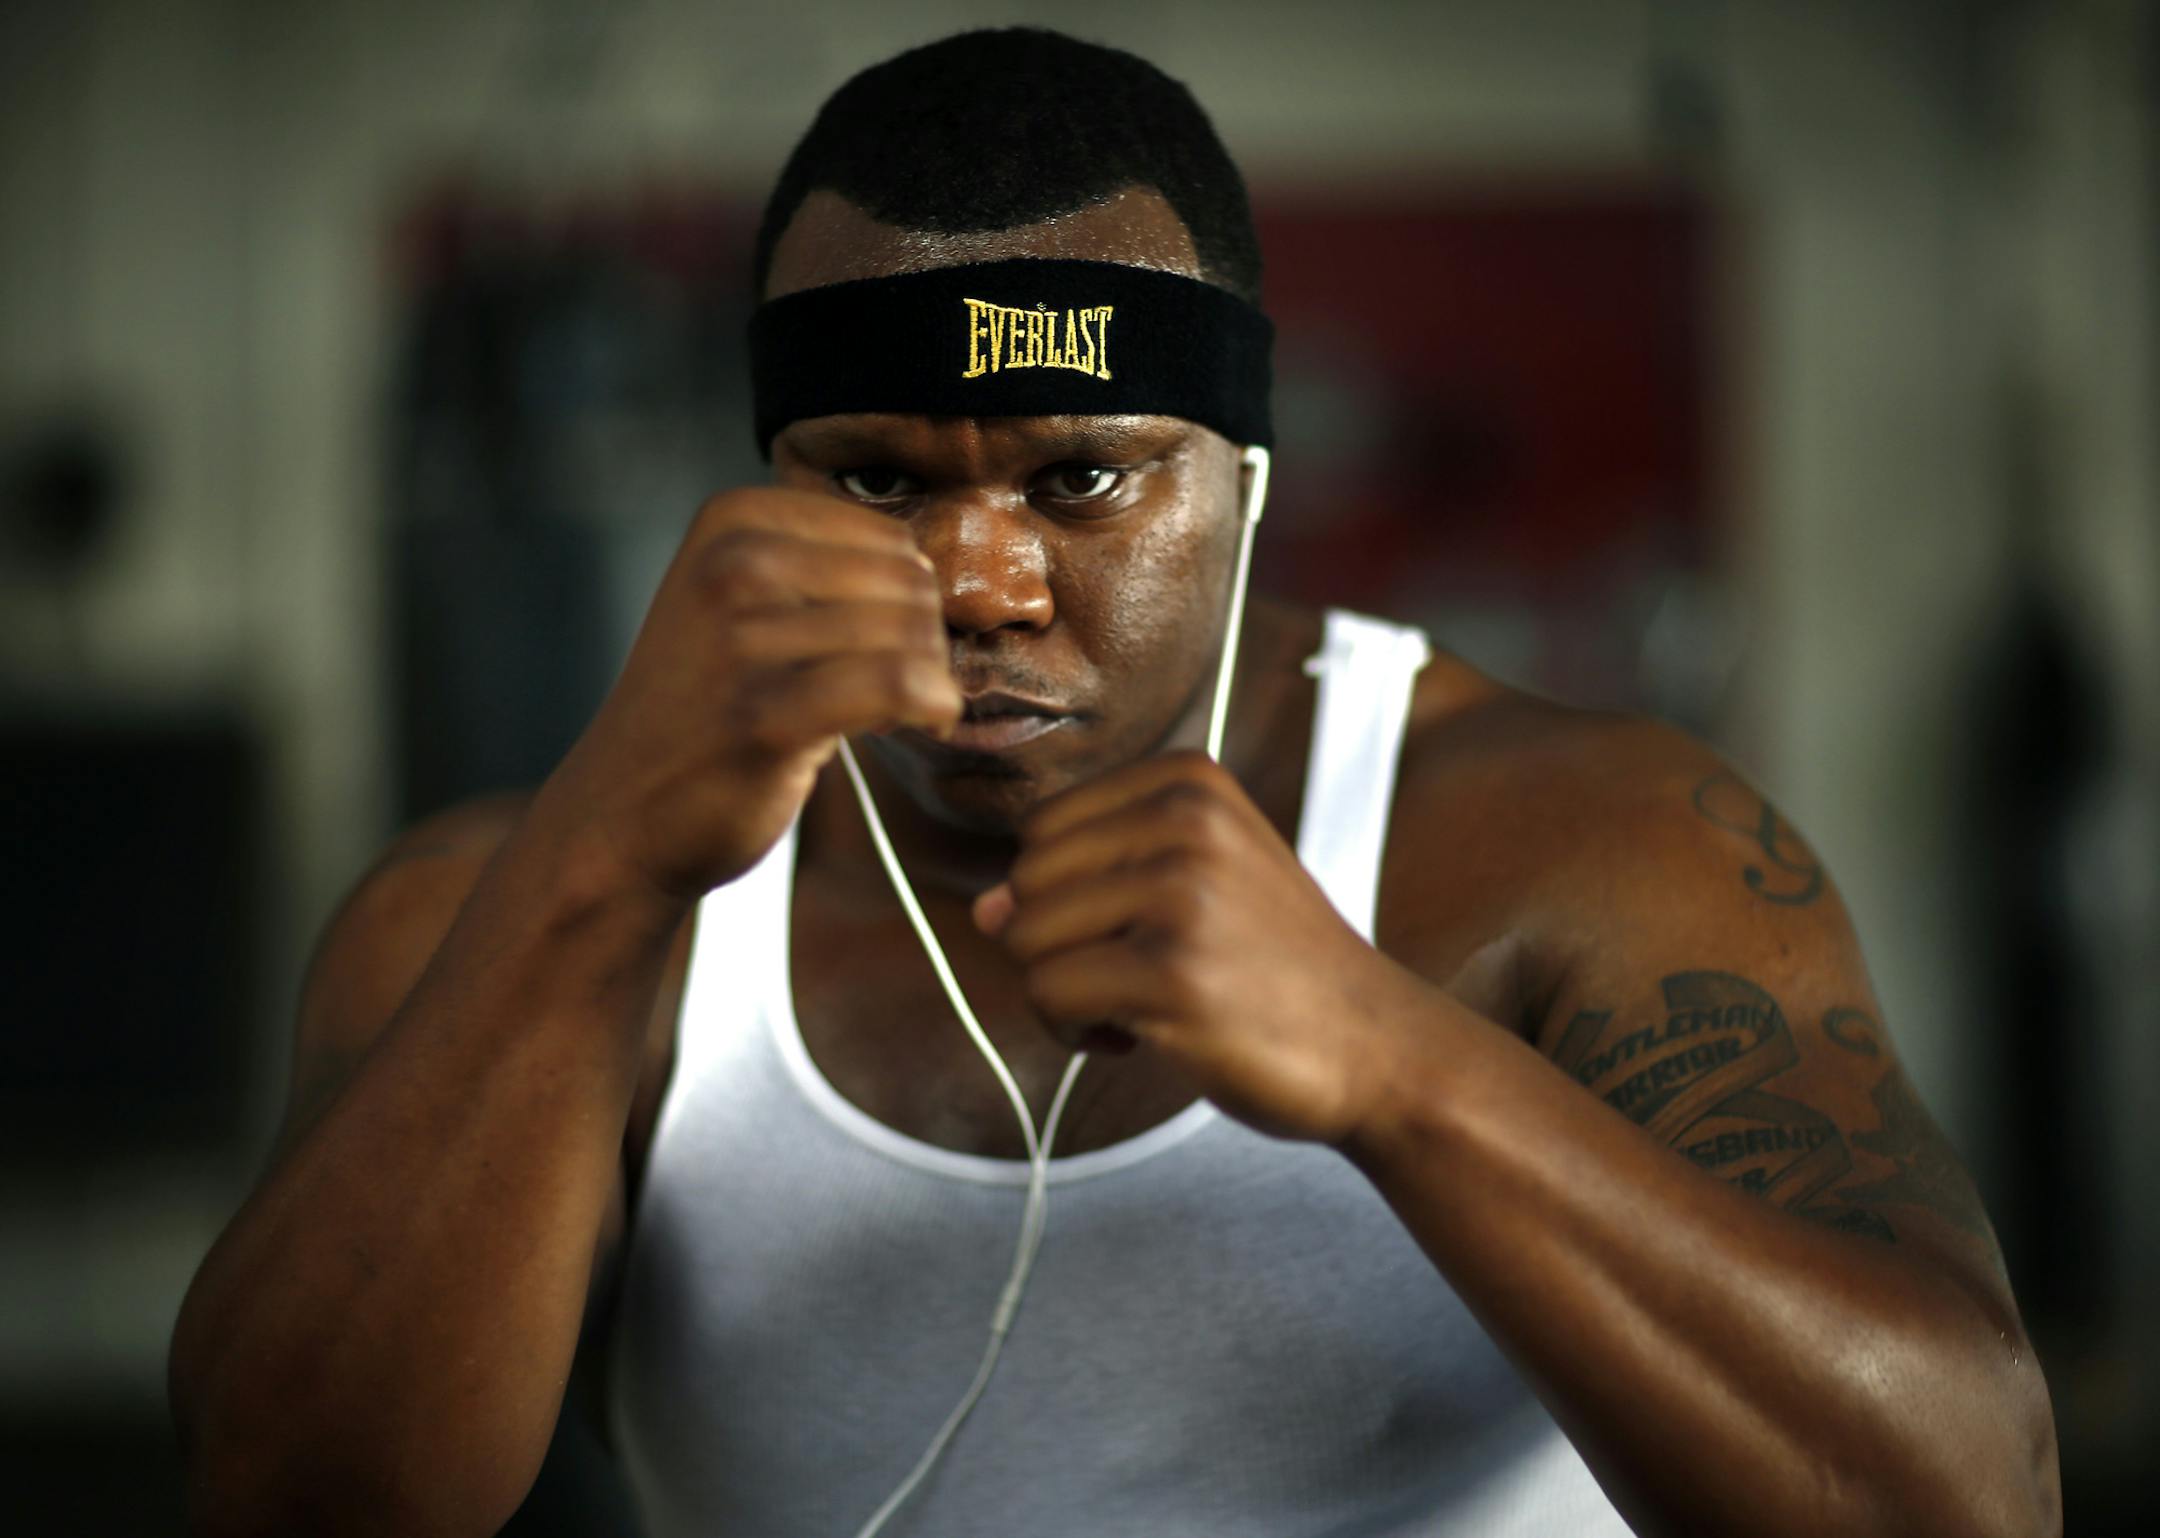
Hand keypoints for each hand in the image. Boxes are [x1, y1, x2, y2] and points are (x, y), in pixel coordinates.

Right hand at [532, 487, 962, 903]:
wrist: (620, 815)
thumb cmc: (702, 714)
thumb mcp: (739, 605)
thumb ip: (822, 572)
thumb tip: (936, 576)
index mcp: (731, 522)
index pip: (891, 538)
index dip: (906, 600)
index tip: (876, 647)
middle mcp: (732, 565)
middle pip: (908, 583)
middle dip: (922, 640)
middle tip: (887, 691)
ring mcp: (743, 638)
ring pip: (911, 633)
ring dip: (925, 680)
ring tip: (883, 712)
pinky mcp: (766, 713)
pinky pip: (898, 684)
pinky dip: (931, 705)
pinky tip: (916, 725)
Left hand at [972, 751, 1433, 1144]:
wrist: (1375, 1044)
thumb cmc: (1274, 966)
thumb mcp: (1193, 885)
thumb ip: (1087, 880)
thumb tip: (983, 911)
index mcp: (1189, 780)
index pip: (1041, 828)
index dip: (1065, 895)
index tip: (1137, 929)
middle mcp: (1184, 820)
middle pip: (1025, 879)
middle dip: (1057, 944)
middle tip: (1137, 975)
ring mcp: (1180, 894)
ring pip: (1026, 938)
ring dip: (1064, 992)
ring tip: (1144, 1004)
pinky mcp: (1172, 972)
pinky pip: (1049, 994)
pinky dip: (1075, 1032)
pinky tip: (1140, 1038)